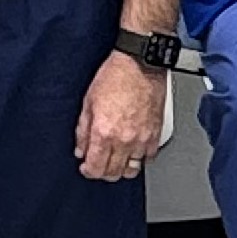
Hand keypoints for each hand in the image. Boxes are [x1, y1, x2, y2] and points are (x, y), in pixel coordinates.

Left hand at [77, 49, 167, 182]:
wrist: (141, 64)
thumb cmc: (115, 76)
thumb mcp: (89, 102)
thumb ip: (83, 131)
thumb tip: (81, 149)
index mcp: (104, 132)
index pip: (95, 168)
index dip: (88, 171)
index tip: (86, 167)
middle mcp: (124, 139)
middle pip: (113, 173)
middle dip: (103, 172)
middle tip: (99, 163)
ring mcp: (142, 139)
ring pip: (132, 170)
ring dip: (122, 168)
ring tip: (116, 159)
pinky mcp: (155, 134)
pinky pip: (148, 157)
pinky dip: (140, 158)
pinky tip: (133, 149)